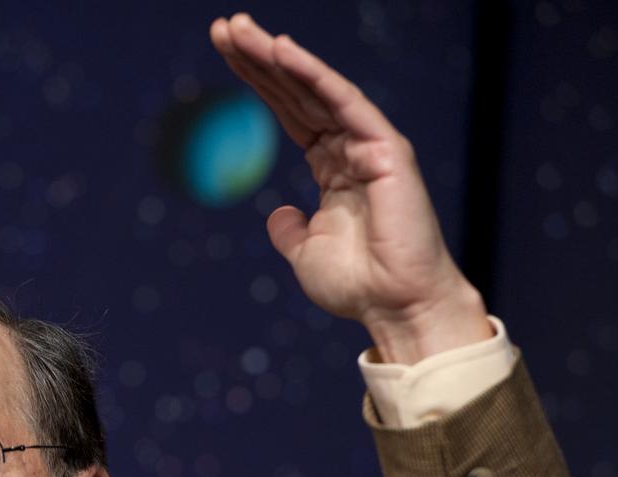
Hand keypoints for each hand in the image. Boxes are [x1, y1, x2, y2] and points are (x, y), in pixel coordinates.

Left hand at [209, 13, 491, 363]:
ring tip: (238, 29)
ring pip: (315, 88)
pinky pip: (344, 103)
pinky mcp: (385, 148)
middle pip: (296, 90)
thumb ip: (290, 231)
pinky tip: (283, 51)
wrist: (396, 307)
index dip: (258, 80)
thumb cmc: (359, 285)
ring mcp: (369, 143)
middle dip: (258, 58)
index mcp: (332, 166)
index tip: (223, 51)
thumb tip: (276, 214)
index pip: (289, 110)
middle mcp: (350, 147)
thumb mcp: (306, 254)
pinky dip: (314, 75)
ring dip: (276, 55)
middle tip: (222, 26)